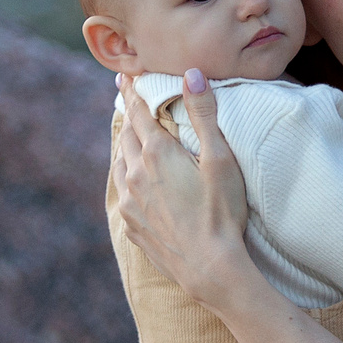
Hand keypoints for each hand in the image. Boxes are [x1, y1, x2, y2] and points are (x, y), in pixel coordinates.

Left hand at [113, 70, 255, 309]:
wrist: (210, 269)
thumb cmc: (221, 212)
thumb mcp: (220, 159)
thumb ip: (204, 114)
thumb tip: (192, 74)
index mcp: (156, 154)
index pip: (139, 112)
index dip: (133, 91)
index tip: (125, 76)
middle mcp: (135, 174)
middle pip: (127, 136)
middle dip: (129, 117)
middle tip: (128, 101)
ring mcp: (130, 202)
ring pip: (120, 163)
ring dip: (125, 146)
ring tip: (130, 138)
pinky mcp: (131, 225)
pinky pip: (122, 191)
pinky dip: (126, 176)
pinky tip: (132, 180)